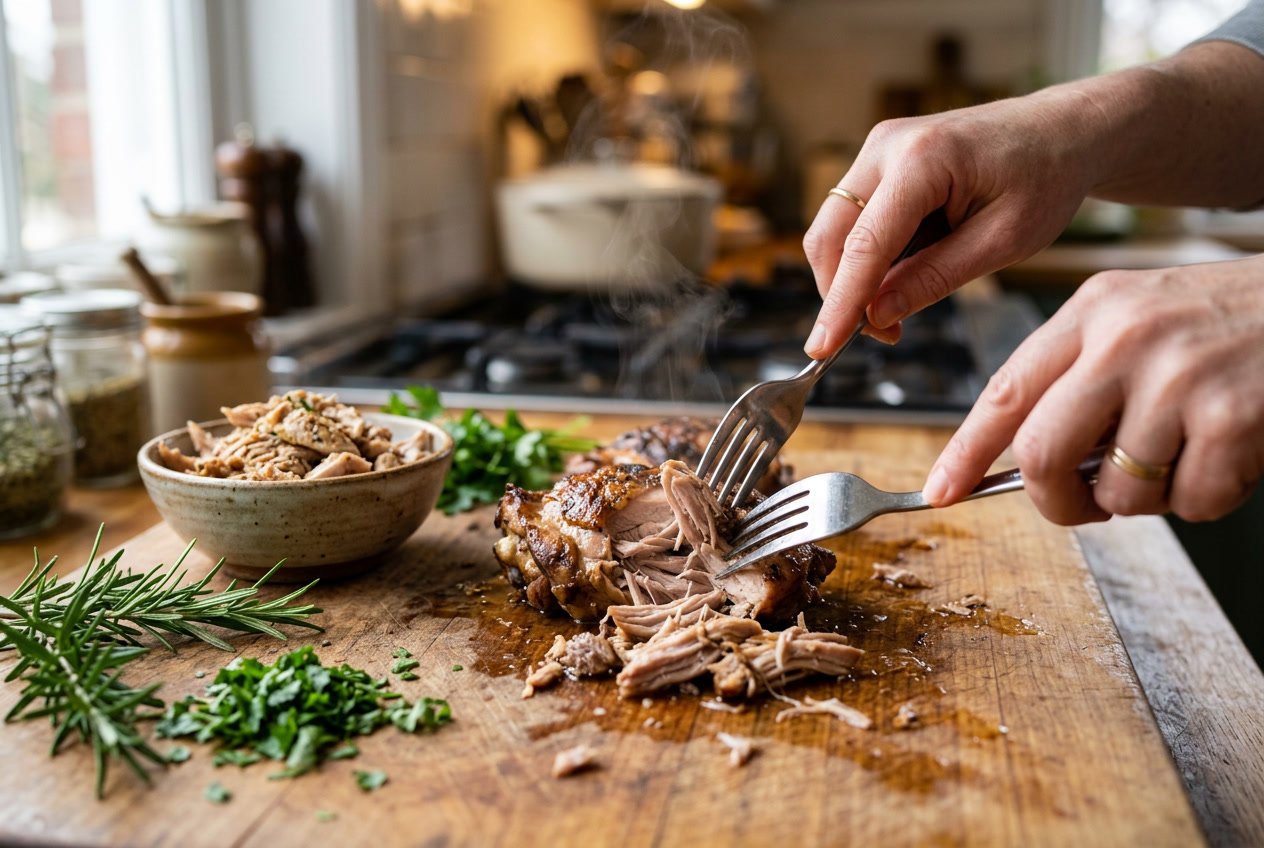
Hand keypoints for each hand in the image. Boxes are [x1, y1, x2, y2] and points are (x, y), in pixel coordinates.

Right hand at [801, 93, 1102, 353]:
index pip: (865, 245)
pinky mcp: (879, 162)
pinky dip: (867, 257)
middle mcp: (888, 145)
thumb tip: (878, 315)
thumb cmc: (1046, 177)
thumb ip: (934, 278)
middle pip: (830, 236)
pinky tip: (905, 272)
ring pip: (835, 230)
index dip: (841, 303)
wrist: (1063, 131)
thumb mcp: (1003, 241)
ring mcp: (878, 149)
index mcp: (924, 158)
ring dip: (853, 277)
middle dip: (841, 293)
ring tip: (899, 306)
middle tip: (882, 334)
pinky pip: (853, 220)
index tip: (823, 348)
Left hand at [923, 254, 1263, 523]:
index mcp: (1092, 311)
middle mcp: (1126, 337)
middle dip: (1056, 499)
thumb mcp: (1139, 318)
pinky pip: (1192, 502)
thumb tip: (1030, 464)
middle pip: (1041, 452)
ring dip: (1150, 498)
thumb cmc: (1228, 320)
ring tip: (1186, 454)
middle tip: (1086, 505)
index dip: (964, 452)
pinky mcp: (1234, 415)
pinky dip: (1210, 497)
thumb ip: (1080, 377)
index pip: (1004, 391)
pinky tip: (1232, 453)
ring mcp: (1179, 375)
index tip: (940, 491)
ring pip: (1120, 491)